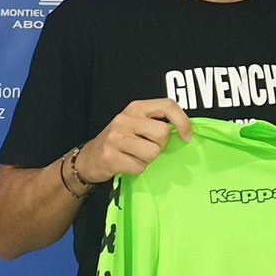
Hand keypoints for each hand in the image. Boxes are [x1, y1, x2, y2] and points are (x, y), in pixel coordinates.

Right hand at [73, 99, 192, 182]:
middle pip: (162, 133)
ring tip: (136, 156)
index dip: (183, 121)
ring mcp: (116, 138)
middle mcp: (125, 119)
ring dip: (149, 159)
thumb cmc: (120, 140)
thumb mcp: (136, 123)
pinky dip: (137, 169)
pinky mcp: (110, 156)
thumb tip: (186, 130)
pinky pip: (140, 167)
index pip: (167, 105)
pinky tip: (127, 164)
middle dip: (161, 145)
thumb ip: (157, 121)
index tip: (187, 136)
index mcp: (135, 107)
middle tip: (148, 147)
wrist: (89, 158)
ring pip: (153, 152)